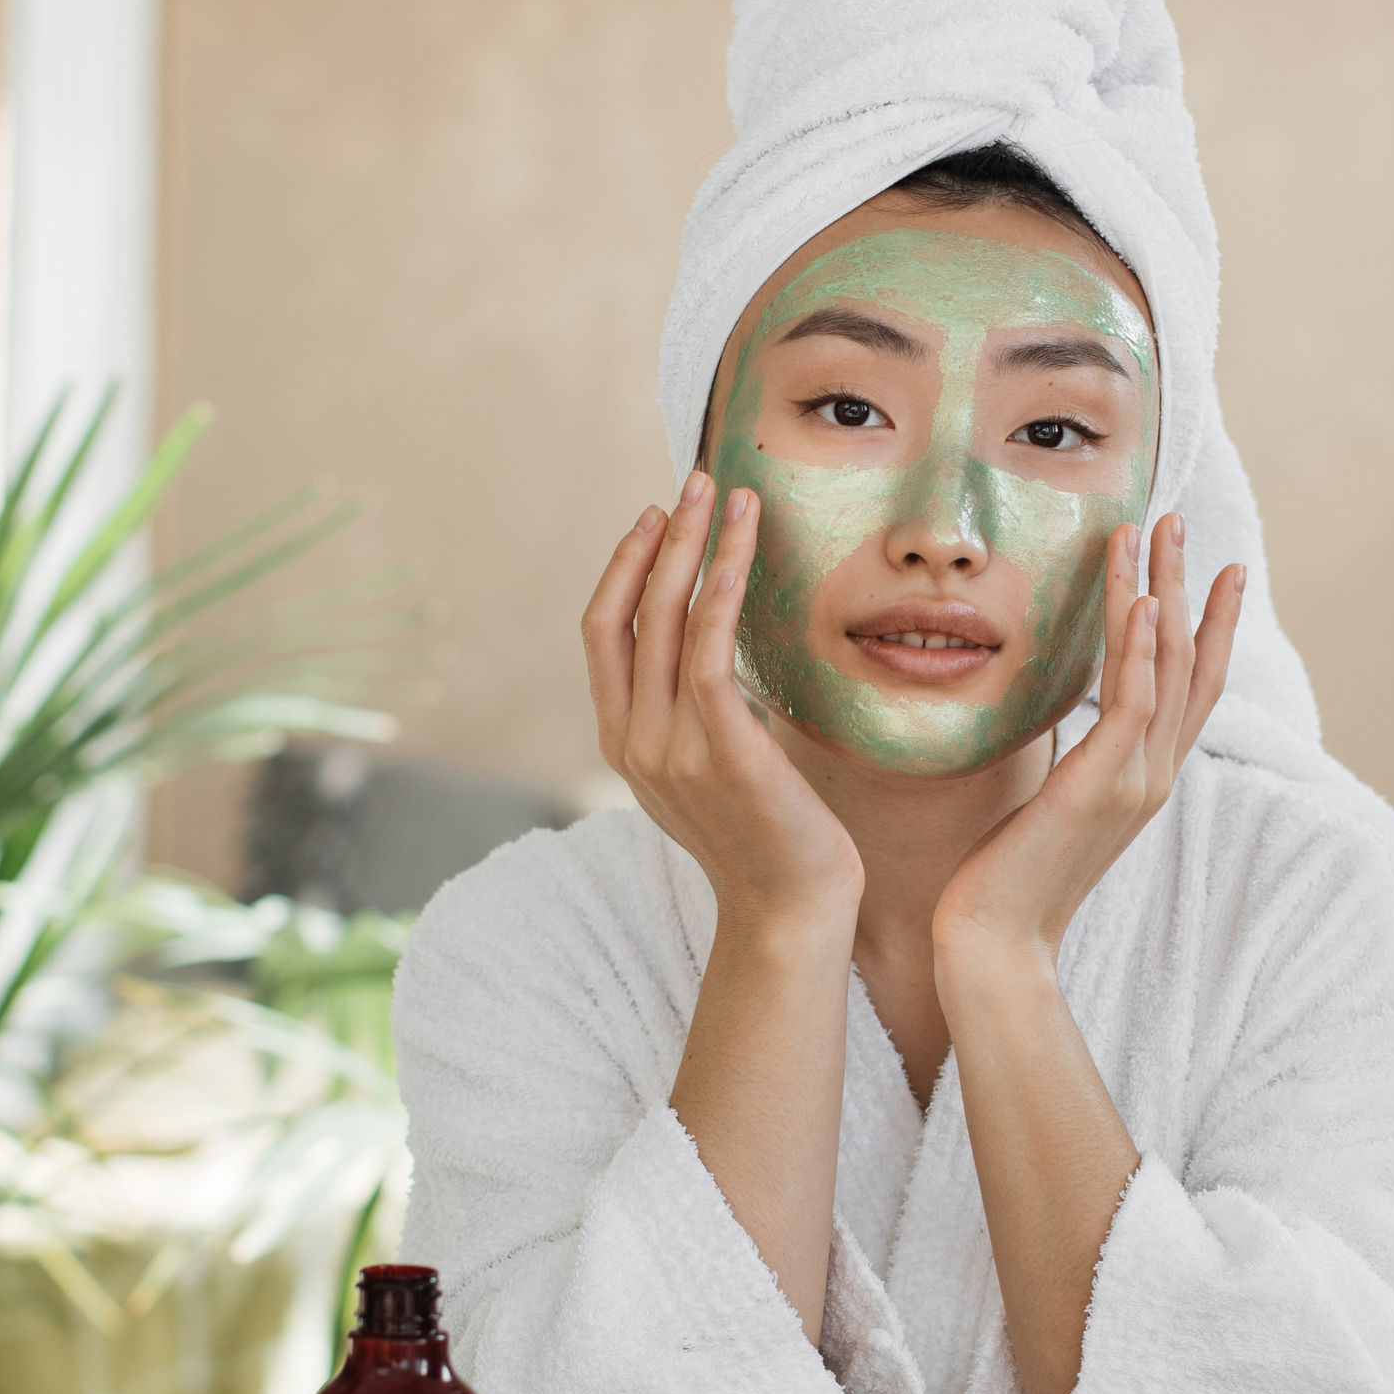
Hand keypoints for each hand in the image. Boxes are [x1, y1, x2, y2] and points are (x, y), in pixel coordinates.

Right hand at [582, 472, 863, 945]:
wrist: (790, 911)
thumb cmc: (769, 835)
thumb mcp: (712, 767)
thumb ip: (699, 714)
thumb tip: (722, 651)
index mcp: (624, 741)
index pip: (603, 632)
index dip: (624, 567)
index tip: (656, 517)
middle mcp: (633, 740)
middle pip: (627, 613)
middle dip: (658, 538)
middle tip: (694, 481)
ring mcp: (670, 747)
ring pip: (666, 621)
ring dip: (694, 548)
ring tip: (726, 495)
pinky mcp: (720, 751)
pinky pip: (709, 653)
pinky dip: (720, 592)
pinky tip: (740, 552)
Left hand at [932, 512, 1244, 977]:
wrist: (995, 942)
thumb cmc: (1010, 877)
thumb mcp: (1053, 802)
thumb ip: (1075, 759)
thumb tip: (1066, 719)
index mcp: (1145, 777)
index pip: (1190, 687)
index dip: (1209, 625)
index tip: (1219, 569)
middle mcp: (1152, 775)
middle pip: (1188, 664)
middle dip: (1190, 586)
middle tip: (1181, 521)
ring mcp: (1134, 781)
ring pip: (1165, 668)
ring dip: (1163, 591)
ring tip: (1158, 532)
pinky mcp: (1100, 785)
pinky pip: (1131, 704)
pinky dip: (1140, 649)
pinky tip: (1141, 600)